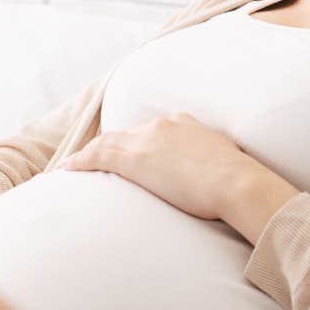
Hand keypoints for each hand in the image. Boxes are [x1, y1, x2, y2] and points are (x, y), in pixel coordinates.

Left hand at [59, 112, 287, 221]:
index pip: (153, 132)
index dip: (138, 143)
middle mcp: (164, 125)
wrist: (237, 183)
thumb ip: (215, 169)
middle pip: (127, 135)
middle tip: (94, 161)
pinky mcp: (135, 157)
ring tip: (74, 167)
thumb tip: (220, 184)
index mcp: (186, 125)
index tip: (131, 154)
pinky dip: (81, 161)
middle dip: (110, 147)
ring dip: (90, 155)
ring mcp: (148, 138)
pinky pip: (97, 156)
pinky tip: (69, 170)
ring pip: (109, 143)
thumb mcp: (228, 166)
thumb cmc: (240, 184)